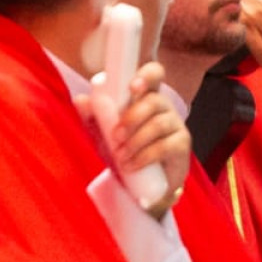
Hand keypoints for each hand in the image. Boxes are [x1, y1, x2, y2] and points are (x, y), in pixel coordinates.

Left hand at [86, 60, 189, 216]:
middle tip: (115, 137)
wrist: (141, 187)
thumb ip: (93, 116)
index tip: (132, 87)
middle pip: (155, 100)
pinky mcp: (181, 145)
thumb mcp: (103, 134)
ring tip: (121, 156)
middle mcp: (164, 107)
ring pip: (159, 123)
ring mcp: (176, 125)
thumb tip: (80, 99)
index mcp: (146, 97)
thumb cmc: (123, 151)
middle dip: (132, 118)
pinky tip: (132, 165)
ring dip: (135, 141)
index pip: (154, 74)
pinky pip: (165, 146)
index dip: (147, 75)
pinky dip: (144, 156)